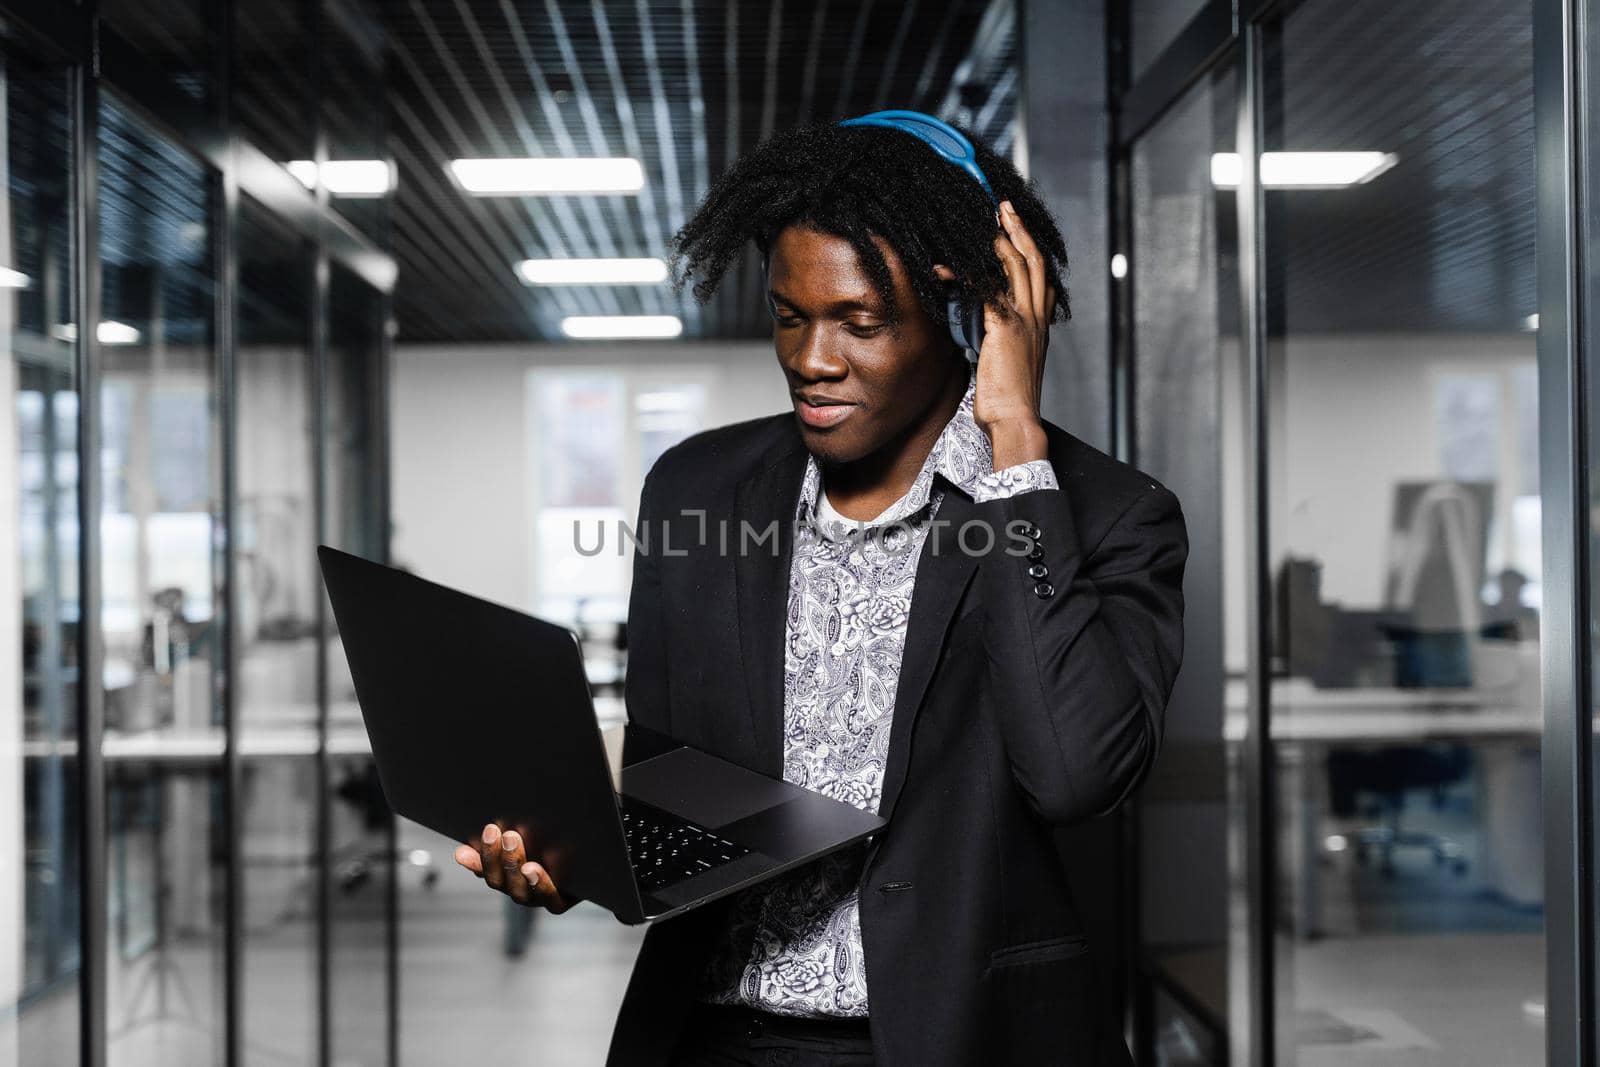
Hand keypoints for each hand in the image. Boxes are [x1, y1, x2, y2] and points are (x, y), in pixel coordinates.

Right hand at [454, 822, 573, 912]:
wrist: (595, 862)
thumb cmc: (557, 844)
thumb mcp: (529, 838)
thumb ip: (502, 838)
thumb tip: (467, 841)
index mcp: (506, 875)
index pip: (484, 870)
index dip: (474, 860)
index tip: (466, 847)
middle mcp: (519, 890)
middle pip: (499, 881)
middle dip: (494, 855)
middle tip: (495, 830)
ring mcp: (538, 898)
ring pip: (519, 889)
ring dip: (513, 863)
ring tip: (512, 839)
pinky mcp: (561, 902)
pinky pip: (548, 897)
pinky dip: (539, 883)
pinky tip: (532, 868)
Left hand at [975, 199, 1052, 467]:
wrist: (1014, 421)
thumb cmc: (1006, 399)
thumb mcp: (1004, 361)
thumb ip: (997, 338)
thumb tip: (980, 326)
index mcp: (1038, 325)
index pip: (1039, 276)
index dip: (1029, 249)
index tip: (1015, 230)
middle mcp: (1035, 318)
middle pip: (1033, 261)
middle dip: (1018, 231)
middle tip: (1003, 209)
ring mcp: (1023, 321)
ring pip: (1016, 266)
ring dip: (999, 239)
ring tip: (985, 220)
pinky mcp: (1004, 328)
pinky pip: (985, 289)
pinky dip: (963, 274)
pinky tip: (944, 267)